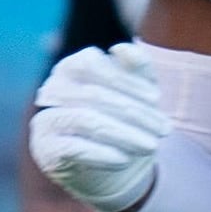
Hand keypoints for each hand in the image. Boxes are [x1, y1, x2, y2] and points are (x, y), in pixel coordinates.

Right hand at [29, 44, 169, 211]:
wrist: (113, 163)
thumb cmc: (127, 118)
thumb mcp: (140, 90)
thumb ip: (137, 66)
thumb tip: (123, 49)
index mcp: (72, 67)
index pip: (91, 63)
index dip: (126, 79)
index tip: (156, 98)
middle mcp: (53, 90)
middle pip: (94, 94)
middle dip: (135, 112)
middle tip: (164, 130)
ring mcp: (46, 119)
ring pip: (85, 120)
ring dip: (124, 134)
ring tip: (151, 146)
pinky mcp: (46, 148)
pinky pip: (72, 148)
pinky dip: (102, 154)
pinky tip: (124, 160)